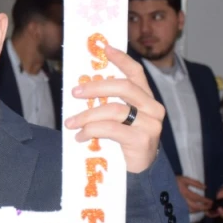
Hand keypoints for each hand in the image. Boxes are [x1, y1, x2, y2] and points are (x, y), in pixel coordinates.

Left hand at [63, 45, 164, 173]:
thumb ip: (107, 104)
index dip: (121, 59)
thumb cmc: (123, 143)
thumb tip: (79, 90)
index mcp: (145, 98)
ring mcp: (150, 124)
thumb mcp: (117, 119)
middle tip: (74, 92)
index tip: (105, 48)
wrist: (138, 174)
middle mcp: (152, 108)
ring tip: (70, 123)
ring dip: (86, 115)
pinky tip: (81, 137)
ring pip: (114, 109)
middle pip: (123, 87)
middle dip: (95, 87)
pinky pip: (111, 129)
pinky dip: (91, 131)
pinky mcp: (142, 140)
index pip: (136, 73)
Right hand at [176, 175, 212, 213]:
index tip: (211, 201)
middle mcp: (182, 200)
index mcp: (184, 192)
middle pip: (195, 207)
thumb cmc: (174, 181)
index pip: (197, 198)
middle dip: (204, 207)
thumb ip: (195, 183)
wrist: (162, 185)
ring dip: (199, 210)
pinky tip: (196, 209)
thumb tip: (205, 187)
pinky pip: (187, 211)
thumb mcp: (184, 179)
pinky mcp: (177, 207)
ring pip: (191, 210)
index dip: (205, 201)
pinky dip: (193, 211)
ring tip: (205, 208)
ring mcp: (179, 205)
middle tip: (210, 207)